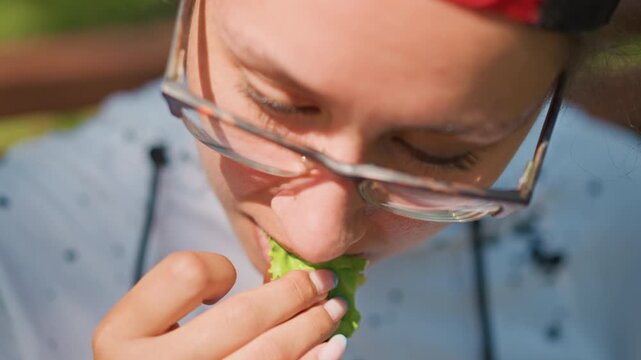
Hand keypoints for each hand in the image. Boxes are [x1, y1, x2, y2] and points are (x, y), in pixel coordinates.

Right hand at [93, 251, 347, 359]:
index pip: (184, 272)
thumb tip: (276, 277)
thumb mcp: (144, 333)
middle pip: (241, 317)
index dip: (216, 268)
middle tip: (322, 281)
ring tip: (333, 311)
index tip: (230, 279)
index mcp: (120, 337)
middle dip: (293, 294)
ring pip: (269, 354)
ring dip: (312, 327)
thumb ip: (179, 303)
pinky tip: (331, 350)